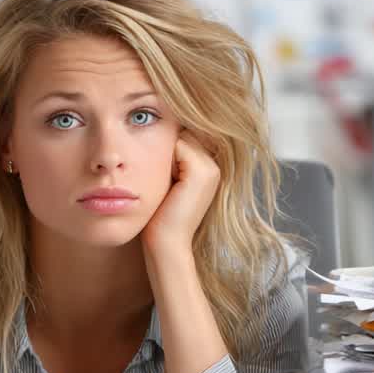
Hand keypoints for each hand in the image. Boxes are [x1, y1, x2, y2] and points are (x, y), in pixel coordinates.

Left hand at [140, 130, 219, 257]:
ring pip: (180, 137)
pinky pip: (177, 144)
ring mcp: (211, 168)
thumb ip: (172, 159)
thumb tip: (159, 130)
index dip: (166, 148)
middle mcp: (215, 166)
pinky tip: (167, 184)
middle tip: (163, 181)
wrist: (166, 243)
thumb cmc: (160, 216)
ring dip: (164, 154)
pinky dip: (164, 159)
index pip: (185, 135)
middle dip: (166, 148)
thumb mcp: (167, 182)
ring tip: (166, 184)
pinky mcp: (202, 172)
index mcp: (209, 168)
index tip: (161, 175)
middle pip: (183, 133)